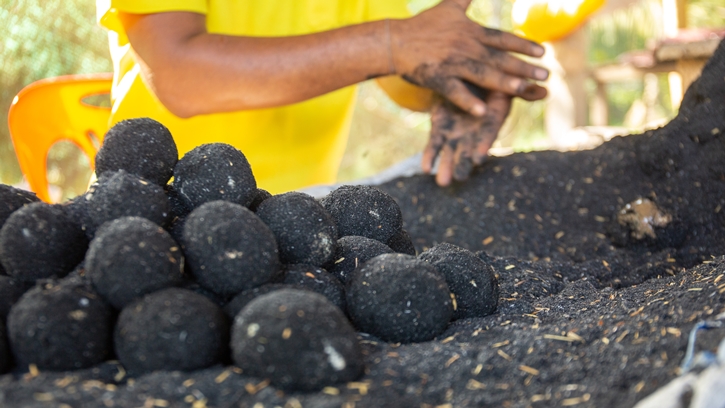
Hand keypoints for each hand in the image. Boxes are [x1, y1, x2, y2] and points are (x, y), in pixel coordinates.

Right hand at [391, 0, 547, 116]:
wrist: (395, 40)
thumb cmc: (423, 25)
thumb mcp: (449, 6)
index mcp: (471, 31)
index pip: (503, 38)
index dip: (523, 45)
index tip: (543, 52)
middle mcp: (466, 46)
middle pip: (499, 57)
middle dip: (523, 66)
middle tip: (545, 75)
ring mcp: (452, 63)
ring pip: (483, 73)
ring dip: (504, 82)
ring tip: (523, 89)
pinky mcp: (438, 77)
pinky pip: (455, 91)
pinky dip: (468, 101)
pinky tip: (482, 111)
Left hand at [422, 87, 512, 186]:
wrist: (464, 77)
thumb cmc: (490, 80)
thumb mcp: (503, 81)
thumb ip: (521, 89)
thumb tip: (544, 92)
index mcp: (491, 119)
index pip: (488, 132)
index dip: (483, 143)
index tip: (479, 156)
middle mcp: (475, 131)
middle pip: (469, 148)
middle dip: (463, 163)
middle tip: (459, 177)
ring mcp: (457, 133)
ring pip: (451, 152)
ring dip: (446, 166)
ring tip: (442, 182)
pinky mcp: (440, 130)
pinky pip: (434, 145)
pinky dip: (430, 156)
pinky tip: (426, 168)